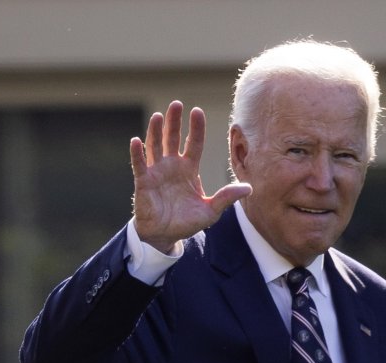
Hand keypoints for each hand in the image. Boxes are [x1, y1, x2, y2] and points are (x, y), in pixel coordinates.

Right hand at [130, 101, 251, 252]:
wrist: (165, 236)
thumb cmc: (187, 222)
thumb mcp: (211, 211)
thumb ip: (227, 197)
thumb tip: (249, 188)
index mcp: (189, 169)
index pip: (194, 143)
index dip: (196, 128)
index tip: (197, 111)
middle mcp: (172, 166)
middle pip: (173, 138)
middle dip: (175, 121)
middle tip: (177, 104)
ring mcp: (157, 172)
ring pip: (155, 146)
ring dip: (156, 131)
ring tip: (159, 116)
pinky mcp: (144, 182)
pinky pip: (139, 165)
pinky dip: (137, 153)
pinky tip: (136, 140)